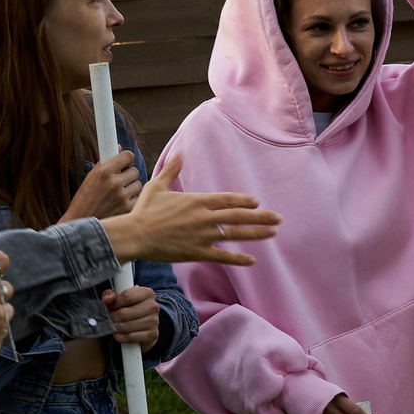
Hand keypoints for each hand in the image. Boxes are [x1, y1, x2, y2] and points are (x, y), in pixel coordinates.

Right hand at [65, 149, 141, 221]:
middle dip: (129, 174)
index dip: (127, 158)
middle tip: (120, 180)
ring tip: (118, 193)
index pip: (128, 156)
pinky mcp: (127, 209)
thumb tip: (119, 148)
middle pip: (135, 171)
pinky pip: (137, 198)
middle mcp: (114, 183)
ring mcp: (122, 197)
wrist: (81, 221)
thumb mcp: (91, 177)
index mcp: (104, 172)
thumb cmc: (85, 199)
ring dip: (131, 188)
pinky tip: (120, 204)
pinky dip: (131, 200)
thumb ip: (106, 163)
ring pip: (138, 185)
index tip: (125, 162)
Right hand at [100, 152, 280, 266]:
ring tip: (273, 233)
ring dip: (256, 233)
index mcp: (196, 201)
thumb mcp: (157, 186)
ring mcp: (202, 235)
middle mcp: (204, 217)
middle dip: (260, 217)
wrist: (135, 234)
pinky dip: (238, 258)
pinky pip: (222, 256)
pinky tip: (252, 260)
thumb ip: (172, 170)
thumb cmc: (144, 210)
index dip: (243, 201)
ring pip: (235, 233)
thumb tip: (179, 153)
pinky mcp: (197, 252)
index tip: (257, 202)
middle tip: (278, 218)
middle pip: (238, 215)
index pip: (226, 200)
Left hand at [105, 285, 157, 347]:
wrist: (144, 324)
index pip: (127, 297)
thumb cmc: (130, 307)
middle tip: (108, 318)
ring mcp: (154, 321)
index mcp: (147, 293)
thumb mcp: (120, 297)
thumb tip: (106, 299)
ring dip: (115, 327)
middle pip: (124, 313)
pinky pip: (130, 337)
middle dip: (112, 317)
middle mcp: (153, 306)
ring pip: (126, 327)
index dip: (114, 304)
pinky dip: (120, 337)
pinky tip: (118, 334)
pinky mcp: (152, 334)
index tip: (109, 307)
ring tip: (112, 325)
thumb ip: (110, 295)